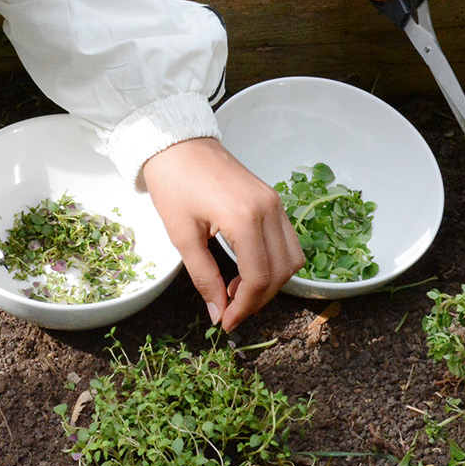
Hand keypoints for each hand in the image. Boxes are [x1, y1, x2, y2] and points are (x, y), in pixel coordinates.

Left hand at [141, 137, 302, 331]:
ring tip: (238, 291)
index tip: (226, 322)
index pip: (259, 277)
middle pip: (280, 272)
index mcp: (244, 217)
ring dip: (271, 282)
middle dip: (258, 300)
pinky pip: (286, 240)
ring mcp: (274, 202)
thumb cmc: (174, 183)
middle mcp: (268, 209)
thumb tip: (217, 312)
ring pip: (291, 258)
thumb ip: (203, 277)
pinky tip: (247, 269)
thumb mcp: (182, 236)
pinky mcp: (272, 199)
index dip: (244, 307)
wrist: (177, 143)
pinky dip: (273, 262)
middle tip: (230, 310)